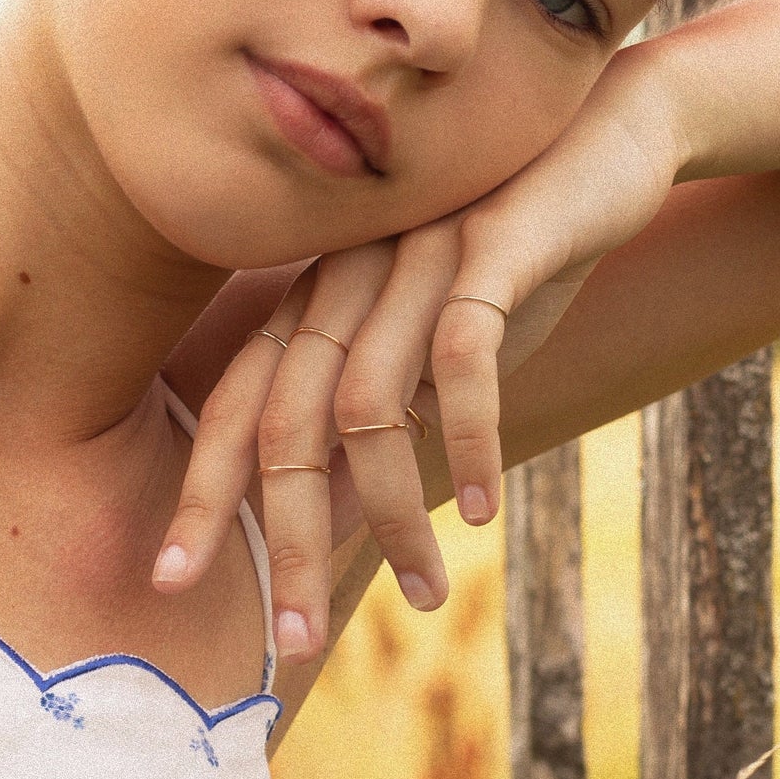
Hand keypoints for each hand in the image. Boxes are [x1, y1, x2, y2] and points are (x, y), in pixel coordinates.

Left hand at [154, 41, 685, 661]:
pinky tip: (484, 508)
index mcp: (321, 302)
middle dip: (283, 539)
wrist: (608, 138)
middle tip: (291, 640)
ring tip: (425, 596)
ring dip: (392, 514)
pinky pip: (462, 355)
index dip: (200, 491)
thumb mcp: (438, 347)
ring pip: (367, 406)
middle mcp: (347, 280)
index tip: (170, 581)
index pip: (236, 405)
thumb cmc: (514, 258)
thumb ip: (390, 420)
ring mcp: (411, 259)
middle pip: (284, 421)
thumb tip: (346, 526)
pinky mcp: (489, 246)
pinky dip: (468, 438)